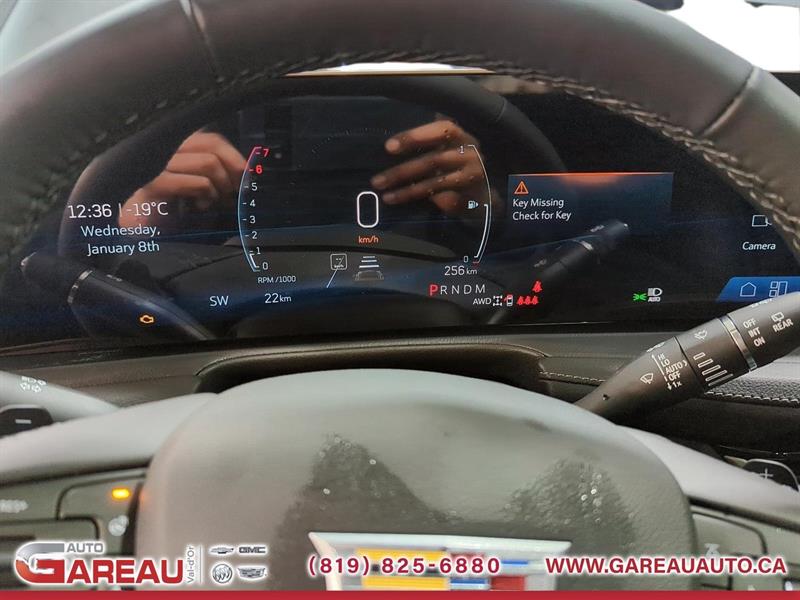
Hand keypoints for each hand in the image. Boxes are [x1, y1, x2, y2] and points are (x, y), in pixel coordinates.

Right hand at [119, 131, 245, 227]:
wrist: (144, 228)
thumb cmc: (177, 207)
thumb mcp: (202, 184)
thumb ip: (218, 171)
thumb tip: (245, 170)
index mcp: (177, 145)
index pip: (213, 138)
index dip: (234, 156)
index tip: (245, 177)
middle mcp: (166, 148)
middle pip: (212, 144)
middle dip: (230, 171)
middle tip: (231, 193)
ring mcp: (159, 164)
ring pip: (209, 162)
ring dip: (219, 186)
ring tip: (212, 200)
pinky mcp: (156, 184)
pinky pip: (198, 182)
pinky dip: (207, 194)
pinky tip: (201, 205)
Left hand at [370, 120, 488, 215]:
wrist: (483, 195)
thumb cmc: (457, 165)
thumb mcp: (450, 146)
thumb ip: (432, 134)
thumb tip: (399, 132)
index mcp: (463, 137)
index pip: (441, 130)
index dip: (415, 136)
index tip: (389, 147)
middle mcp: (471, 154)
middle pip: (433, 160)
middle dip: (402, 171)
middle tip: (377, 180)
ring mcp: (472, 177)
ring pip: (434, 182)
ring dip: (406, 190)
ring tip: (385, 195)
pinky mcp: (470, 198)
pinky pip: (440, 199)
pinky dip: (419, 199)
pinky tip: (400, 201)